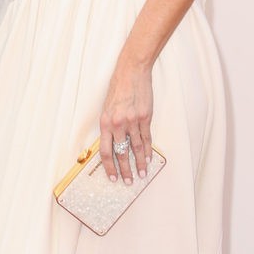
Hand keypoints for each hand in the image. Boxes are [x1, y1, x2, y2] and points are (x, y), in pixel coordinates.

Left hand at [99, 63, 152, 184]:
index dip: (109, 167)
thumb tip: (113, 144)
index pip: (105, 151)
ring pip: (136, 148)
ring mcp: (133, 121)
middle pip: (121, 153)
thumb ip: (109, 126)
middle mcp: (118, 124)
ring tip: (142, 174)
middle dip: (125, 170)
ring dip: (139, 163)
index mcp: (105, 122)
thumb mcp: (107, 107)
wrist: (131, 72)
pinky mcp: (145, 117)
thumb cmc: (117, 88)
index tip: (113, 177)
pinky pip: (146, 138)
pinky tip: (148, 159)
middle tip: (129, 182)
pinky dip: (147, 150)